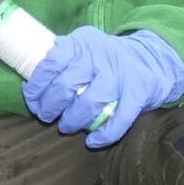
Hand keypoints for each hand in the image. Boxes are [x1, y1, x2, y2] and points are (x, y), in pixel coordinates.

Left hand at [21, 27, 183, 149]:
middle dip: (50, 107)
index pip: (51, 63)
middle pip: (66, 86)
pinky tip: (92, 142)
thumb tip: (32, 85)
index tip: (32, 100)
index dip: (37, 86)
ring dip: (73, 121)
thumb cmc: (106, 59)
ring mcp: (120, 73)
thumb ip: (62, 60)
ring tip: (66, 127)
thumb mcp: (84, 48)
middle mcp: (99, 55)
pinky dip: (104, 135)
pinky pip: (119, 119)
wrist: (152, 59)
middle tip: (47, 116)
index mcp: (81, 42)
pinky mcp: (138, 91)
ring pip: (89, 103)